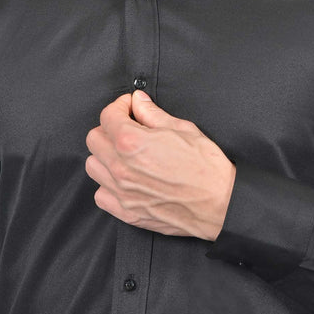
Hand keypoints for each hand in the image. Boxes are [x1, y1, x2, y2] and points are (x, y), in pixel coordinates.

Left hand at [85, 90, 235, 240]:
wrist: (220, 203)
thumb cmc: (205, 166)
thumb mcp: (181, 128)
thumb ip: (152, 113)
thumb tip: (138, 101)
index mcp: (132, 142)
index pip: (107, 116)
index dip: (120, 106)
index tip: (130, 107)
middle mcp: (121, 167)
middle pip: (94, 139)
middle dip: (109, 128)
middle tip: (127, 127)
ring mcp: (121, 192)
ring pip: (93, 166)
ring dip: (105, 155)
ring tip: (124, 154)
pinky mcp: (127, 212)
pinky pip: (100, 195)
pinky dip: (107, 185)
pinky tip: (125, 179)